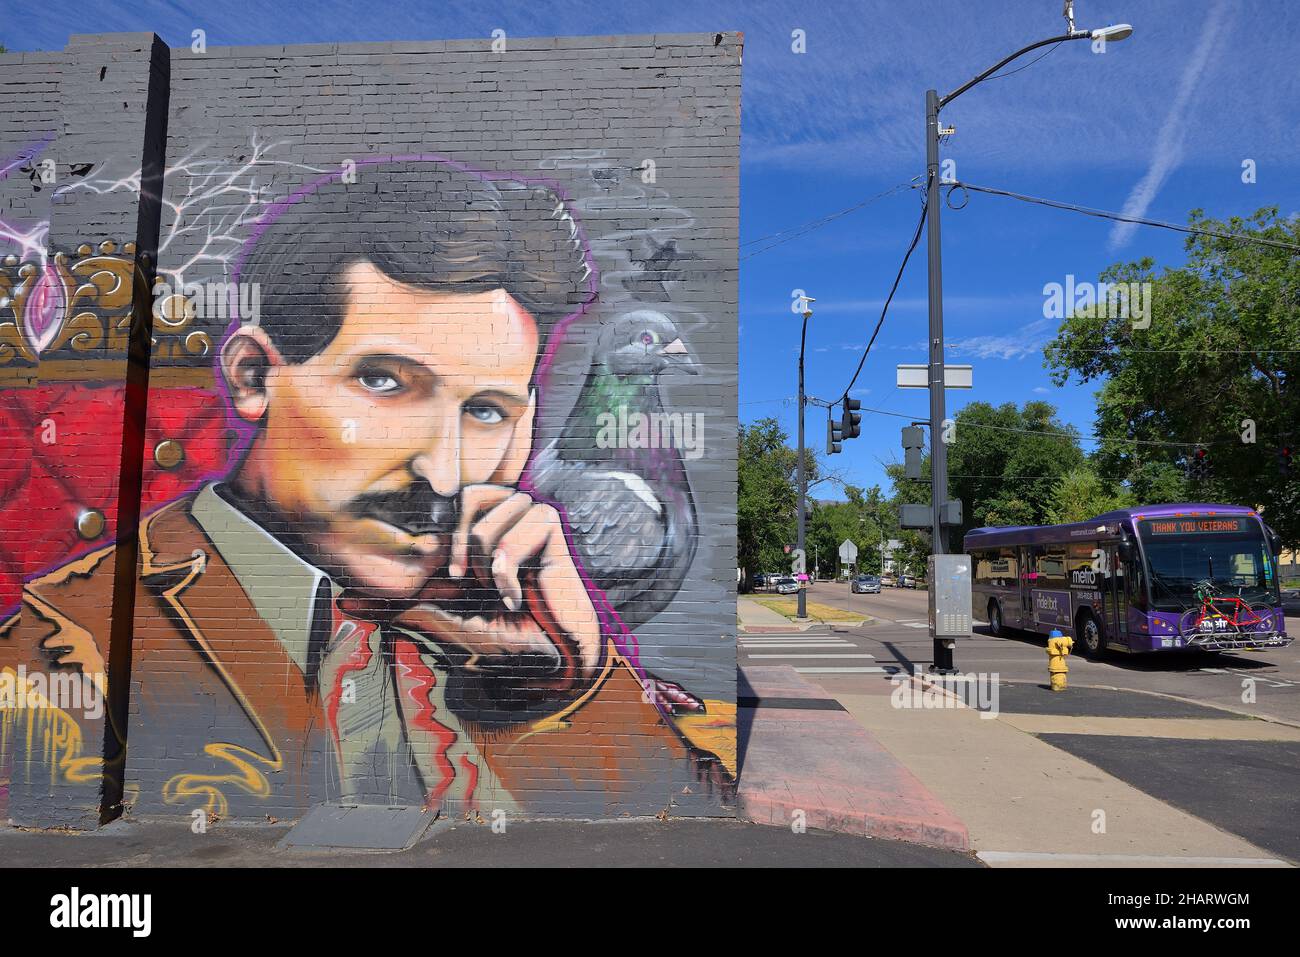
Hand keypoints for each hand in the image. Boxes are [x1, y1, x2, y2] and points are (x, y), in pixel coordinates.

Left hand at [350, 485, 602, 690]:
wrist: (549, 656)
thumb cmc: (501, 638)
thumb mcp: (439, 619)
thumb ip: (395, 604)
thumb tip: (343, 599)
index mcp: (474, 529)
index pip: (442, 501)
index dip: (432, 526)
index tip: (442, 570)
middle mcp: (499, 515)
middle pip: (462, 497)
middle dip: (458, 547)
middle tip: (468, 582)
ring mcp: (525, 517)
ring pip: (486, 518)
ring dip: (487, 565)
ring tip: (500, 589)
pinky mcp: (550, 527)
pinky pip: (514, 534)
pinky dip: (509, 574)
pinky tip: (518, 595)